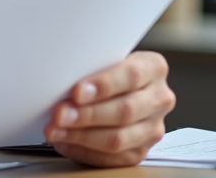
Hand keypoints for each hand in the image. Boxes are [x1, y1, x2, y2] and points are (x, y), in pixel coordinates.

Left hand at [44, 51, 174, 167]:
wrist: (115, 87)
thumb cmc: (105, 69)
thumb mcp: (103, 58)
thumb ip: (91, 67)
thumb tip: (62, 80)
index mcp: (153, 68)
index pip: (131, 76)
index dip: (103, 85)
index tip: (77, 92)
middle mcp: (158, 98)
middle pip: (125, 111)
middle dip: (87, 114)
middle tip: (60, 114)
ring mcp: (152, 128)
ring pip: (118, 139)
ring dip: (82, 136)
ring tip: (57, 130)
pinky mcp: (140, 151)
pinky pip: (112, 158)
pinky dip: (83, 151)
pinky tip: (65, 142)